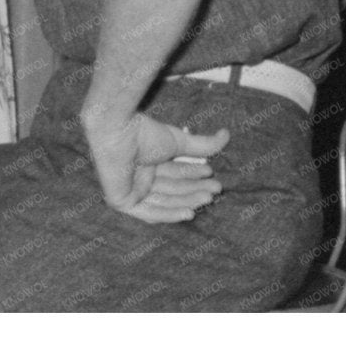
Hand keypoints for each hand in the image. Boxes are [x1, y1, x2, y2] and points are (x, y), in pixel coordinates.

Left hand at [80, 107, 229, 223]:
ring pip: (163, 200)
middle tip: (216, 189)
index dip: (193, 174)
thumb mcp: (178, 141)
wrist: (118, 131)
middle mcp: (138, 176)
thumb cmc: (143, 132)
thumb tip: (227, 134)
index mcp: (147, 160)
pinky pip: (147, 212)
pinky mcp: (121, 200)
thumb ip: (201, 144)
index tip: (212, 174)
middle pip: (171, 188)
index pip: (174, 172)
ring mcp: (129, 189)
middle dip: (194, 189)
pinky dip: (169, 214)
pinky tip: (189, 213)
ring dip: (187, 201)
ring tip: (208, 197)